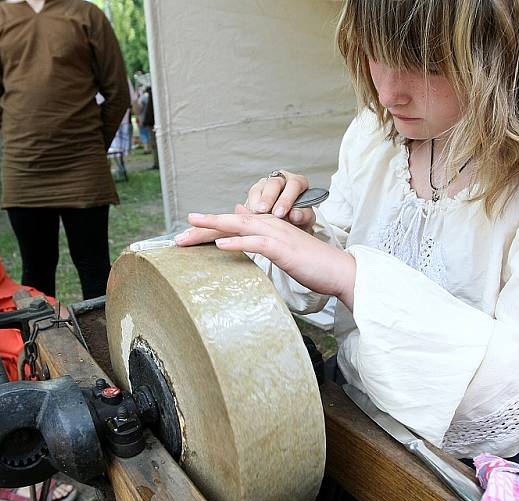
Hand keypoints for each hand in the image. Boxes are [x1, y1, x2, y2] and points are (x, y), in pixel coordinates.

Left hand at [175, 210, 355, 307]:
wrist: (338, 270)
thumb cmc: (311, 263)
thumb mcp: (282, 245)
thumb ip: (260, 232)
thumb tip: (239, 213)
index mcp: (268, 226)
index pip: (233, 224)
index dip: (209, 229)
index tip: (186, 237)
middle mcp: (270, 225)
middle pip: (231, 222)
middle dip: (204, 225)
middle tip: (180, 233)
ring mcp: (277, 235)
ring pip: (241, 225)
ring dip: (215, 225)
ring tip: (192, 226)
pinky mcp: (283, 249)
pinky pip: (256, 243)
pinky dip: (238, 242)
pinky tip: (221, 244)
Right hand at [246, 170, 315, 231]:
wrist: (288, 226)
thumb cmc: (298, 219)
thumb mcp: (306, 219)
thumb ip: (303, 216)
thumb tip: (294, 215)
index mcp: (298, 182)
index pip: (294, 185)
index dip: (286, 199)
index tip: (280, 213)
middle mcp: (281, 180)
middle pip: (273, 184)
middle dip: (268, 198)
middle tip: (264, 211)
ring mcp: (265, 185)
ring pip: (258, 189)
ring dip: (256, 203)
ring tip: (255, 214)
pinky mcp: (253, 194)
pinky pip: (248, 198)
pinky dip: (248, 207)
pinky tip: (250, 216)